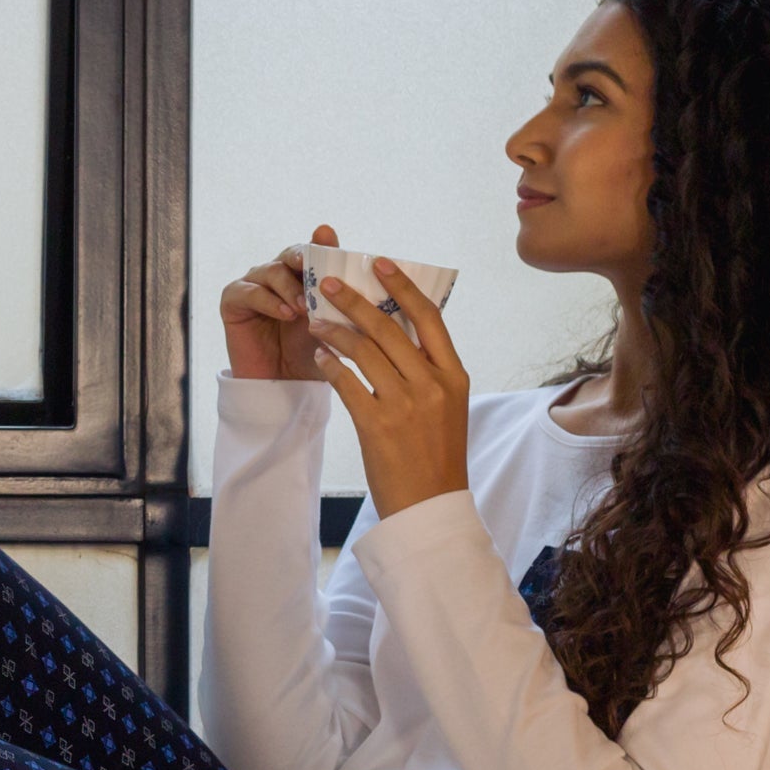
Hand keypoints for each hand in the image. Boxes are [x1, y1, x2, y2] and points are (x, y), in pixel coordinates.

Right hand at [219, 223, 334, 381]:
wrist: (283, 384)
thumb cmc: (311, 353)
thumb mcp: (333, 325)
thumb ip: (344, 300)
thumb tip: (371, 277)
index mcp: (301, 275)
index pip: (312, 251)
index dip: (321, 244)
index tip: (331, 240)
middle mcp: (276, 275)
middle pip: (290, 254)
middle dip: (304, 258)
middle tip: (317, 269)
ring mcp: (253, 285)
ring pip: (271, 271)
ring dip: (290, 287)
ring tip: (305, 307)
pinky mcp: (232, 301)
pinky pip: (250, 292)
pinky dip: (269, 301)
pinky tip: (286, 314)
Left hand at [308, 259, 471, 518]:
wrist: (430, 505)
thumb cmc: (436, 455)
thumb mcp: (447, 407)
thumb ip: (430, 371)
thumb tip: (400, 331)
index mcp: (455, 375)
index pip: (429, 318)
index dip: (404, 287)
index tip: (380, 263)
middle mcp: (433, 385)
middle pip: (389, 328)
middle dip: (355, 301)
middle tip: (329, 283)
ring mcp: (406, 405)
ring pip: (363, 351)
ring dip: (334, 331)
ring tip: (315, 320)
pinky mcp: (378, 425)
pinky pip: (346, 383)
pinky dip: (330, 364)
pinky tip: (319, 355)